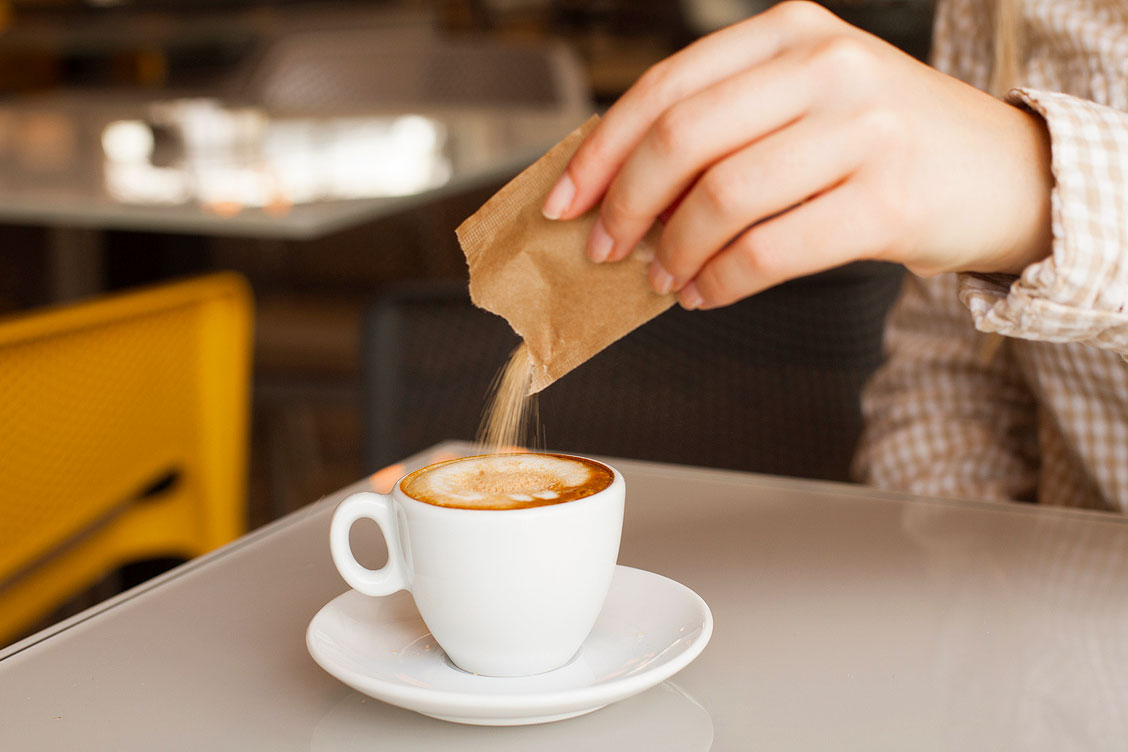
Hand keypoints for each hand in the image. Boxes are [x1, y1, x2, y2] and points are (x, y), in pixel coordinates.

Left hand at [541, 1, 1052, 309]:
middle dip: (626, 204)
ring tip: (665, 278)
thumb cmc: (881, 145)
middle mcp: (826, 67)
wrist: (1003, 171)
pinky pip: (770, 250)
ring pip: (722, 197)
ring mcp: (862, 129)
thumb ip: (722, 132)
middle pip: (683, 138)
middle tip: (606, 249)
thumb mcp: (804, 105)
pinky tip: (709, 293)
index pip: (667, 87)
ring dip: (675, 251)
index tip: (564, 201)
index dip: (601, 150)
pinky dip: (723, 282)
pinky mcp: (887, 199)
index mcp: (790, 33)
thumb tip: (616, 194)